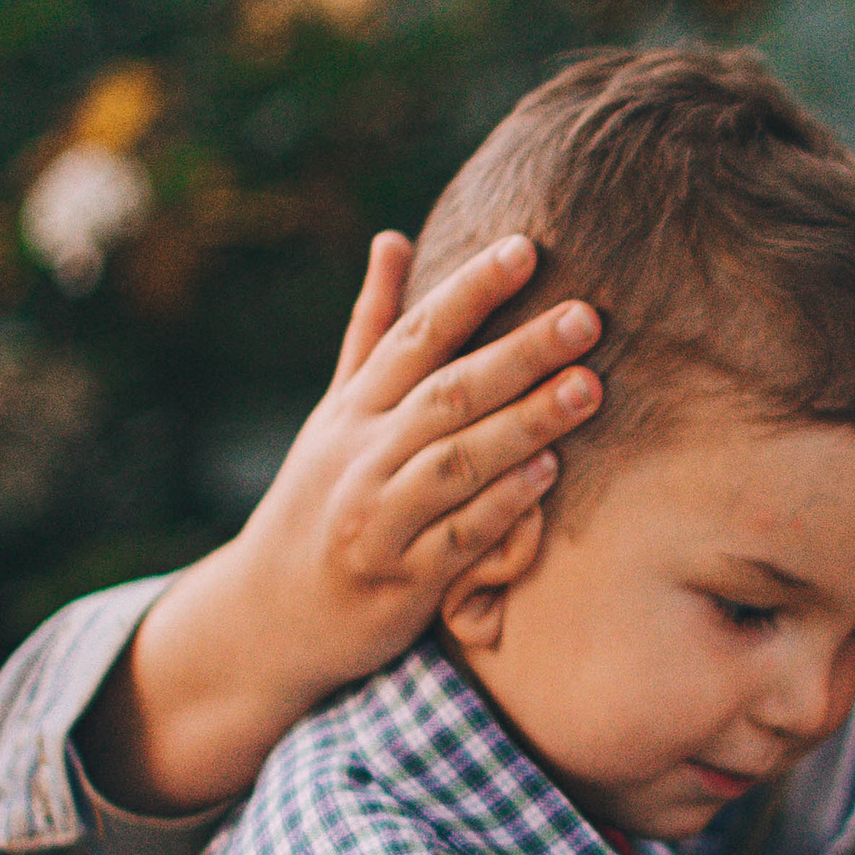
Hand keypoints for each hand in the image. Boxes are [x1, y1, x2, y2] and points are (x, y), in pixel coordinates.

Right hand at [80, 234, 603, 811]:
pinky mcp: (399, 583)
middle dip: (519, 353)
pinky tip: (549, 476)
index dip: (469, 290)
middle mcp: (360, 458)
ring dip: (523, 425)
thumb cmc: (320, 501)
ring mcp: (376, 521)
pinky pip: (456, 539)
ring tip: (587, 389)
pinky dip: (501, 506)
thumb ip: (372, 330)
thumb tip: (393, 237)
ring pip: (455, 463)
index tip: (527, 248)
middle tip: (587, 317)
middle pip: (447, 394)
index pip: (415, 337)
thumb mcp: (337, 413)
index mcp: (353, 411)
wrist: (267, 617)